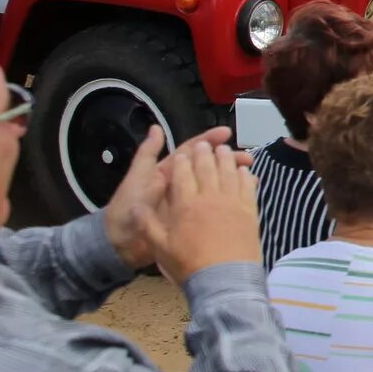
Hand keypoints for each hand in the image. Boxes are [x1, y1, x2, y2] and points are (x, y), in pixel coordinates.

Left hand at [104, 123, 240, 268]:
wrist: (120, 243)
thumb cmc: (127, 207)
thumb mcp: (136, 179)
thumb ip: (147, 155)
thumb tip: (156, 128)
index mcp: (168, 171)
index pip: (191, 151)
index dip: (208, 141)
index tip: (227, 134)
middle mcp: (181, 184)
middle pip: (208, 167)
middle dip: (227, 160)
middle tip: (248, 158)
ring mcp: (187, 202)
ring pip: (213, 186)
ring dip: (231, 180)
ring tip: (252, 177)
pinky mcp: (191, 219)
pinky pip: (212, 207)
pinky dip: (227, 202)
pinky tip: (243, 200)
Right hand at [149, 135, 260, 284]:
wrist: (224, 280)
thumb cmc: (189, 265)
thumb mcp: (160, 248)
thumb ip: (147, 224)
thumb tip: (134, 207)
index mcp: (185, 204)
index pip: (182, 173)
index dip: (182, 161)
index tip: (182, 153)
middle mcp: (209, 197)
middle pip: (206, 166)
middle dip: (204, 152)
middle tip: (204, 144)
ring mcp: (232, 202)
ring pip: (228, 171)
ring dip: (225, 157)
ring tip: (223, 149)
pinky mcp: (249, 211)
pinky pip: (247, 185)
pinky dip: (244, 174)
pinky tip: (243, 170)